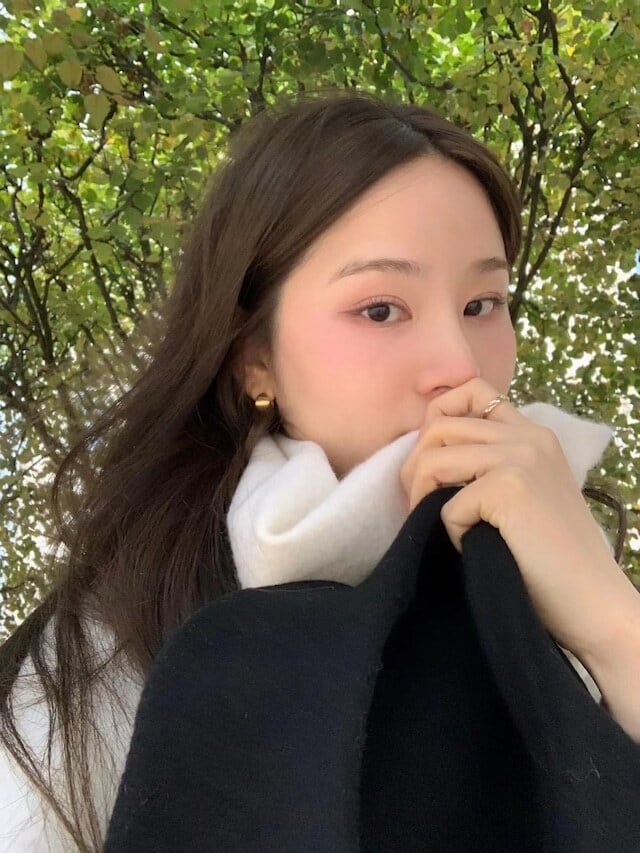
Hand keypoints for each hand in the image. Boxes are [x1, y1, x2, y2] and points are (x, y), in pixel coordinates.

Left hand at [399, 377, 639, 666]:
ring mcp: (520, 458)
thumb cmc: (548, 558)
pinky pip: (445, 504)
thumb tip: (422, 453)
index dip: (437, 416)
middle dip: (415, 468)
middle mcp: (527, 436)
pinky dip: (450, 532)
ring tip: (437, 526)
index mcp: (531, 433)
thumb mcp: (519, 493)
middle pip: (438, 426)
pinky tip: (474, 547)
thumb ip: (486, 463)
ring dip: (421, 497)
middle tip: (419, 505)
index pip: (470, 390)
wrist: (590, 602)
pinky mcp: (509, 487)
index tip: (432, 460)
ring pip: (432, 459)